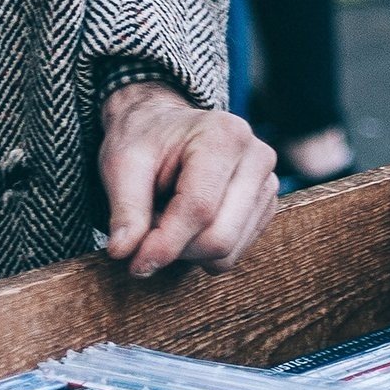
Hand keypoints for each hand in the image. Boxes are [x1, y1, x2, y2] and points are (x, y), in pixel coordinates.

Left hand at [99, 81, 278, 276]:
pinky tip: (187, 223)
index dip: (165, 243)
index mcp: (224, 135)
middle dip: (176, 249)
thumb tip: (123, 251)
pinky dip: (203, 250)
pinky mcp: (266, 206)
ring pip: (228, 251)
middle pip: (219, 237)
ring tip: (165, 219)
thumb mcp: (122, 164)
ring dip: (188, 250)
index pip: (199, 208)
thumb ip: (125, 209)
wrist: (165, 125)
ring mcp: (267, 184)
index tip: (136, 263)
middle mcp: (256, 158)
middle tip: (146, 231)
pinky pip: (235, 252)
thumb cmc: (144, 140)